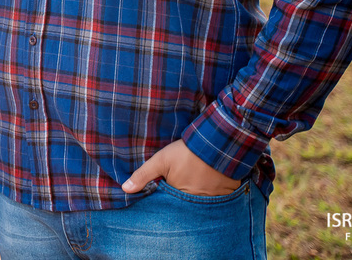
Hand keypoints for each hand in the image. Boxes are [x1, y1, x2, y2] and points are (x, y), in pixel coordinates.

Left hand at [121, 139, 240, 196]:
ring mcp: (212, 200)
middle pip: (185, 206)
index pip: (169, 204)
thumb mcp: (160, 161)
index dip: (166, 198)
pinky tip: (210, 184)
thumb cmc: (186, 153)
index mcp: (178, 197)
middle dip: (181, 200)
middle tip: (183, 185)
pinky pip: (218, 201)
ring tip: (196, 184)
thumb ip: (142, 175)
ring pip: (201, 204)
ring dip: (198, 197)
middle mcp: (196, 203)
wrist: (217, 144)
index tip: (167, 189)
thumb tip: (125, 189)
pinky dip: (213, 195)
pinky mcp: (226, 195)